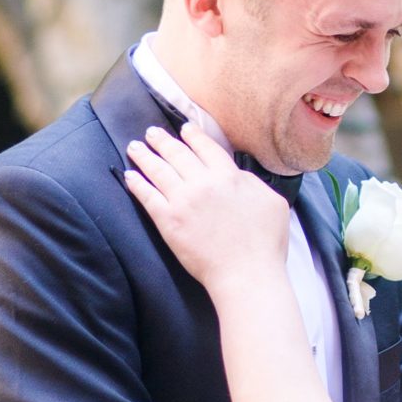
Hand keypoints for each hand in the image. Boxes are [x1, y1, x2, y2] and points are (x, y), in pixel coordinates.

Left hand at [124, 123, 290, 290]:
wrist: (246, 273)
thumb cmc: (265, 243)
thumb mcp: (272, 201)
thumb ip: (252, 183)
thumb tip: (238, 176)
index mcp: (229, 176)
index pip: (206, 148)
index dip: (193, 136)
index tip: (184, 129)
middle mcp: (203, 183)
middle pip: (177, 154)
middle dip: (162, 141)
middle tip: (151, 132)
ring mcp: (183, 201)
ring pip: (158, 170)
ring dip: (145, 156)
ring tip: (135, 147)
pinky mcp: (168, 221)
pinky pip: (148, 196)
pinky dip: (137, 184)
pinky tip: (129, 175)